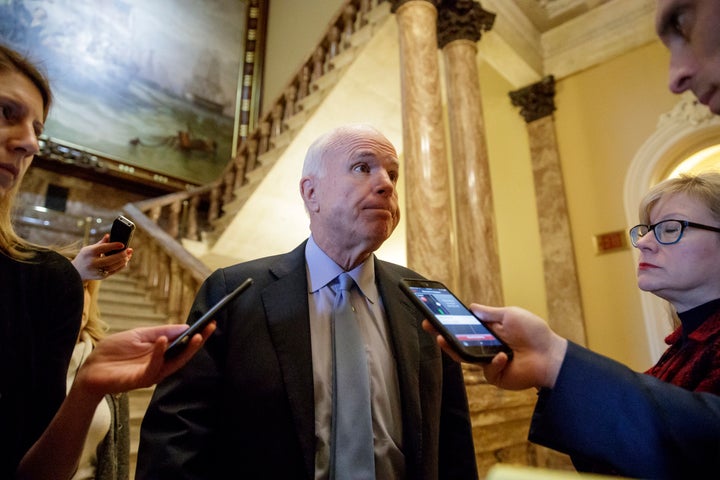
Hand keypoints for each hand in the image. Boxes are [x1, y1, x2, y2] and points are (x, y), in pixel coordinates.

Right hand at [72, 234, 132, 280]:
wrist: (77, 272)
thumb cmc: (84, 257)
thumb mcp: (89, 248)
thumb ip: (101, 243)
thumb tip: (109, 235)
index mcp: (89, 253)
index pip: (103, 248)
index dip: (114, 246)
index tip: (122, 244)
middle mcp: (92, 262)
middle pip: (110, 259)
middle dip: (122, 255)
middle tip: (130, 250)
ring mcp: (97, 271)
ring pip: (113, 266)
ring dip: (123, 260)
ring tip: (129, 255)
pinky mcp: (101, 277)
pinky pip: (114, 271)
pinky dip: (120, 266)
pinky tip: (125, 261)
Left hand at [74, 322, 215, 398]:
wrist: (90, 368)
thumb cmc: (113, 351)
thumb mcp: (139, 335)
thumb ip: (161, 331)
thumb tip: (185, 326)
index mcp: (162, 354)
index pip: (185, 345)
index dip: (199, 335)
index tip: (211, 322)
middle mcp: (161, 366)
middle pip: (185, 355)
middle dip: (199, 342)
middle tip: (210, 328)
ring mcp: (151, 374)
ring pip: (174, 363)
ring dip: (186, 350)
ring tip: (196, 335)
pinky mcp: (139, 380)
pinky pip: (153, 367)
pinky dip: (159, 354)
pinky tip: (162, 341)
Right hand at [422, 304, 567, 389]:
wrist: (550, 355)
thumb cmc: (533, 333)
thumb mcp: (510, 315)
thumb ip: (489, 313)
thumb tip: (470, 306)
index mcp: (488, 331)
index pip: (463, 327)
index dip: (448, 322)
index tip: (433, 314)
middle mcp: (485, 347)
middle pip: (457, 343)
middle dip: (440, 335)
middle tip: (428, 326)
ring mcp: (488, 362)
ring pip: (464, 357)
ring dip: (452, 348)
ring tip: (442, 339)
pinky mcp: (495, 376)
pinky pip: (486, 369)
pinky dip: (495, 362)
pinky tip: (505, 357)